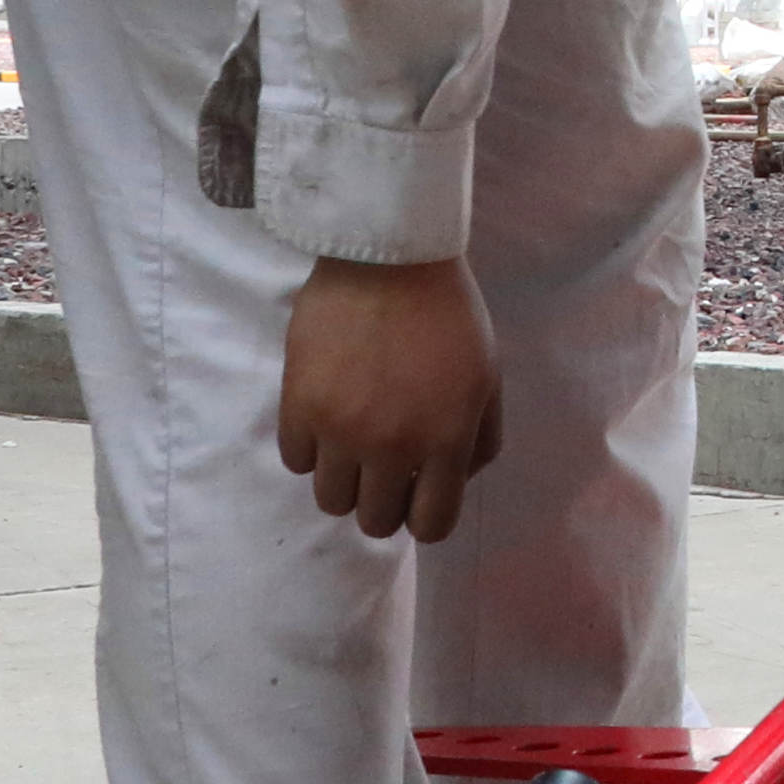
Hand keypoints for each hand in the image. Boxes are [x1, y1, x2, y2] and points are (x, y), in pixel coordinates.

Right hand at [279, 255, 502, 543]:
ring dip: (344, 480)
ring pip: (330, 500)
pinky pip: (295, 461)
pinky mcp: (298, 406)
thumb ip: (480, 438)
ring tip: (351, 444)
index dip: (424, 517)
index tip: (416, 496)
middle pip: (375, 522)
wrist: (388, 258)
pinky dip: (310, 448)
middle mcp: (392, 446)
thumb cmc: (447, 314)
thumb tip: (457, 481)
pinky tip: (325, 418)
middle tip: (382, 469)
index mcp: (446, 441)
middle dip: (382, 503)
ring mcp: (341, 430)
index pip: (431, 525)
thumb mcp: (488, 377)